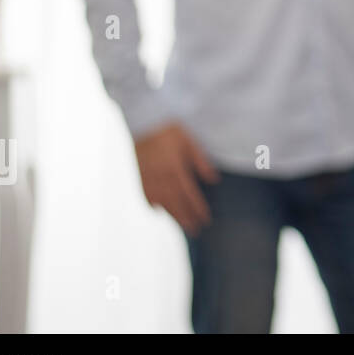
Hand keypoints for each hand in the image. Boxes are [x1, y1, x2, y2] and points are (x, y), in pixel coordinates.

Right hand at [133, 121, 220, 237]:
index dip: (197, 209)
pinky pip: (147, 197)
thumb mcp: (189, 141)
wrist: (142, 122)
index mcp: (175, 170)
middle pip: (176, 204)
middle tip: (196, 231)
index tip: (206, 220)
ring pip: (162, 204)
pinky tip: (160, 210)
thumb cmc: (169, 130)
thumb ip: (200, 161)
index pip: (189, 195)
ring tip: (183, 226)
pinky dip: (155, 206)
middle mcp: (161, 178)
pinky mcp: (140, 177)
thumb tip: (214, 180)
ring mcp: (148, 180)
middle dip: (187, 219)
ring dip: (173, 216)